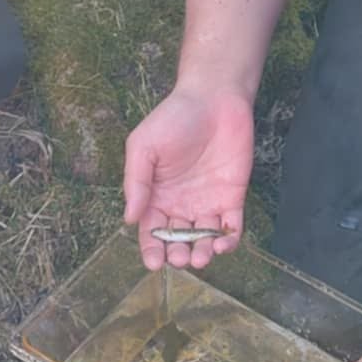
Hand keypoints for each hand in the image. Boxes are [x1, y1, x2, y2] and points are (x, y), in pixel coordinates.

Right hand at [123, 86, 254, 270]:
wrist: (214, 98)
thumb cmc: (173, 118)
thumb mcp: (144, 146)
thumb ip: (136, 182)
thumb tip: (129, 218)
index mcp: (155, 195)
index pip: (151, 231)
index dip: (151, 249)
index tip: (154, 263)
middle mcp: (180, 204)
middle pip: (177, 241)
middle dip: (178, 254)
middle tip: (181, 258)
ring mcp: (207, 202)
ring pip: (203, 239)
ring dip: (203, 253)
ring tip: (202, 256)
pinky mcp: (232, 197)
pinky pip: (230, 227)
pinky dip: (228, 240)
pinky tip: (222, 243)